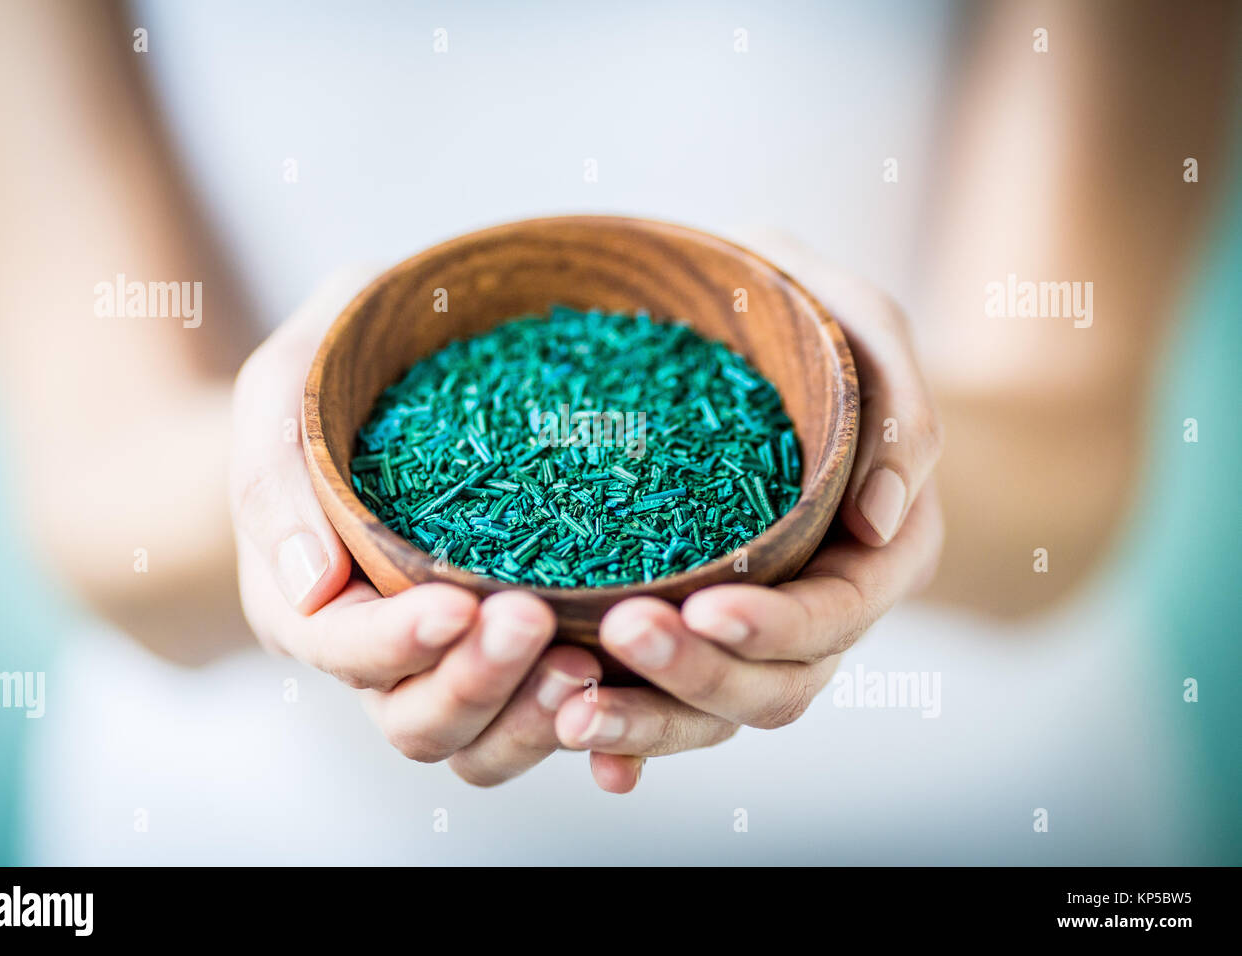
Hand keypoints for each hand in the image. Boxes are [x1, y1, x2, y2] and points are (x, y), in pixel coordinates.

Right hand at [229, 267, 599, 785]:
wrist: (387, 378)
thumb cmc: (324, 382)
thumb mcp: (279, 396)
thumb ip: (275, 481)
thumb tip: (314, 588)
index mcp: (306, 607)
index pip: (345, 651)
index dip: (398, 641)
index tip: (459, 604)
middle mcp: (377, 657)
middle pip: (418, 720)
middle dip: (476, 680)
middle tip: (534, 621)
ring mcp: (449, 665)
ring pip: (482, 743)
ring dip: (532, 716)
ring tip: (585, 662)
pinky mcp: (515, 659)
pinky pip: (544, 716)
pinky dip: (581, 721)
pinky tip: (617, 685)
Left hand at [553, 235, 944, 792]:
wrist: (746, 333)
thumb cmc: (811, 321)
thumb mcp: (867, 329)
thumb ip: (899, 412)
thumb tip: (881, 519)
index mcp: (879, 556)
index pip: (836, 616)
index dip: (775, 625)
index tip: (703, 606)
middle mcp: (819, 612)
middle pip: (772, 687)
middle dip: (697, 673)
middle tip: (620, 632)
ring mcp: (751, 633)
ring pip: (712, 713)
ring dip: (647, 722)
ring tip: (571, 712)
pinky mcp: (689, 634)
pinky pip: (660, 703)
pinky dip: (626, 739)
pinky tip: (569, 733)